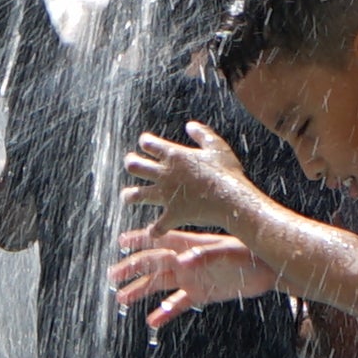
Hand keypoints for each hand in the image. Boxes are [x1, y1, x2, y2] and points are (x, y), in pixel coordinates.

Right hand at [108, 224, 273, 320]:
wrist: (268, 270)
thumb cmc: (249, 254)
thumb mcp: (227, 252)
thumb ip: (204, 256)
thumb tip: (181, 260)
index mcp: (190, 246)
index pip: (160, 241)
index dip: (140, 240)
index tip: (120, 243)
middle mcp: (187, 262)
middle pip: (153, 265)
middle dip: (132, 269)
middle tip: (112, 277)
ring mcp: (192, 279)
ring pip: (160, 285)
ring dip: (141, 291)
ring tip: (121, 299)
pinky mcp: (201, 294)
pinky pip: (178, 304)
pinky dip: (165, 312)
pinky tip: (152, 321)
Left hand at [120, 122, 247, 228]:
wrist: (231, 198)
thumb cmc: (226, 171)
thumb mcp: (217, 146)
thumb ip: (202, 134)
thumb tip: (190, 125)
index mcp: (175, 155)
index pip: (150, 144)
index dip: (146, 142)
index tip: (145, 142)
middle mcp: (165, 174)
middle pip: (135, 167)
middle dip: (130, 163)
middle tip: (130, 163)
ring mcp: (166, 195)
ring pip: (137, 195)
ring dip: (129, 196)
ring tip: (127, 196)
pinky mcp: (173, 214)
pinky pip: (159, 225)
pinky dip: (155, 230)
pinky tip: (152, 232)